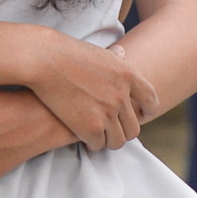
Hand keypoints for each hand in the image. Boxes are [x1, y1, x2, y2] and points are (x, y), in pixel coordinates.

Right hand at [26, 35, 156, 151]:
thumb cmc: (67, 53)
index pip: (150, 99)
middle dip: (123, 132)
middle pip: (134, 128)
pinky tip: (84, 138)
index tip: (144, 115)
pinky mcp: (90, 127)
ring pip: (118, 141)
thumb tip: (123, 53)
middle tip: (112, 131)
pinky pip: (98, 145)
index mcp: (128, 75)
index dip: (149, 110)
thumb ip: (114, 58)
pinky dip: (92, 144)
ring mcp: (108, 112)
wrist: (46, 61)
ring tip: (98, 137)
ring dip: (108, 141)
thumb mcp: (98, 52)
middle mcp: (122, 95)